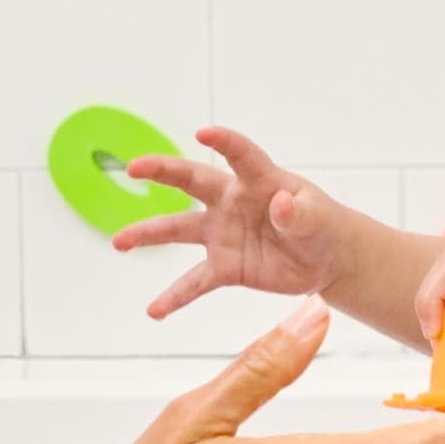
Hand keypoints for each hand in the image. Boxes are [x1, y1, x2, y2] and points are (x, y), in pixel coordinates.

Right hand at [111, 127, 349, 319]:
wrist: (325, 258)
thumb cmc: (320, 224)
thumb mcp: (318, 218)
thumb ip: (299, 213)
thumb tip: (282, 206)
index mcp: (259, 181)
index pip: (240, 156)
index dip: (225, 142)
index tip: (204, 133)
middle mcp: (232, 202)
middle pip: (191, 181)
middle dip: (162, 171)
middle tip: (132, 167)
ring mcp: (223, 234)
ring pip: (179, 230)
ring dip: (148, 234)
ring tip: (119, 242)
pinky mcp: (225, 266)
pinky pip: (195, 282)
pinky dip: (175, 297)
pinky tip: (154, 310)